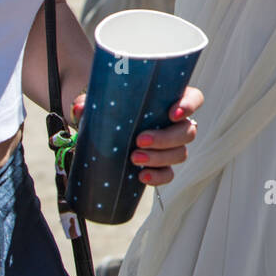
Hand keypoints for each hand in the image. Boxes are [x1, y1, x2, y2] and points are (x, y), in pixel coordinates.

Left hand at [70, 85, 204, 186]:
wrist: (104, 131)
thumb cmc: (112, 109)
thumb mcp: (102, 101)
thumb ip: (91, 102)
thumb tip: (81, 107)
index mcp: (169, 100)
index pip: (194, 99)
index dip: (189, 105)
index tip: (173, 112)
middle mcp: (176, 124)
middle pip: (188, 131)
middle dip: (166, 138)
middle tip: (140, 140)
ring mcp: (171, 147)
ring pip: (181, 153)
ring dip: (159, 157)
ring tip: (134, 158)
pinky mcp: (162, 166)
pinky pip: (168, 174)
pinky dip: (157, 176)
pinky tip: (141, 176)